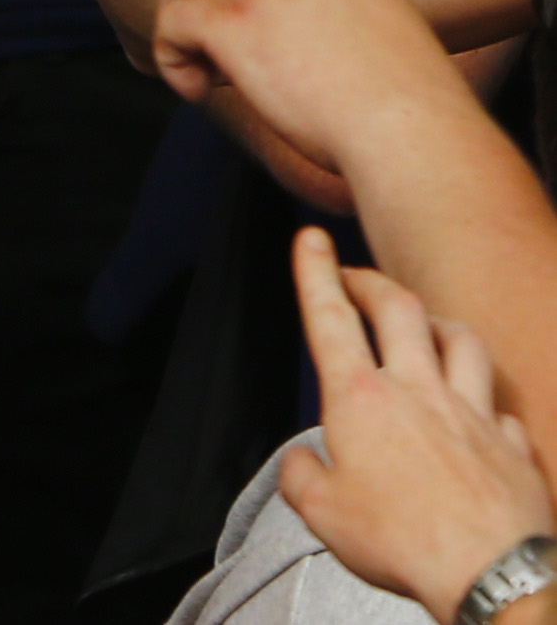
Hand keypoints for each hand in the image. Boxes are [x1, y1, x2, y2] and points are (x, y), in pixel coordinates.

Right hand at [274, 230, 556, 618]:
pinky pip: (501, 408)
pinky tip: (481, 412)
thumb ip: (300, 476)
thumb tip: (302, 464)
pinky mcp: (513, 444)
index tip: (310, 240)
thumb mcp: (319, 513)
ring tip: (427, 324)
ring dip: (438, 322)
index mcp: (360, 400)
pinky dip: (486, 403)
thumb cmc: (402, 542)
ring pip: (461, 340)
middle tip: (357, 276)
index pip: (328, 317)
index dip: (315, 271)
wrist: (490, 572)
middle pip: (398, 309)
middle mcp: (418, 392)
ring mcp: (472, 413)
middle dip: (372, 281)